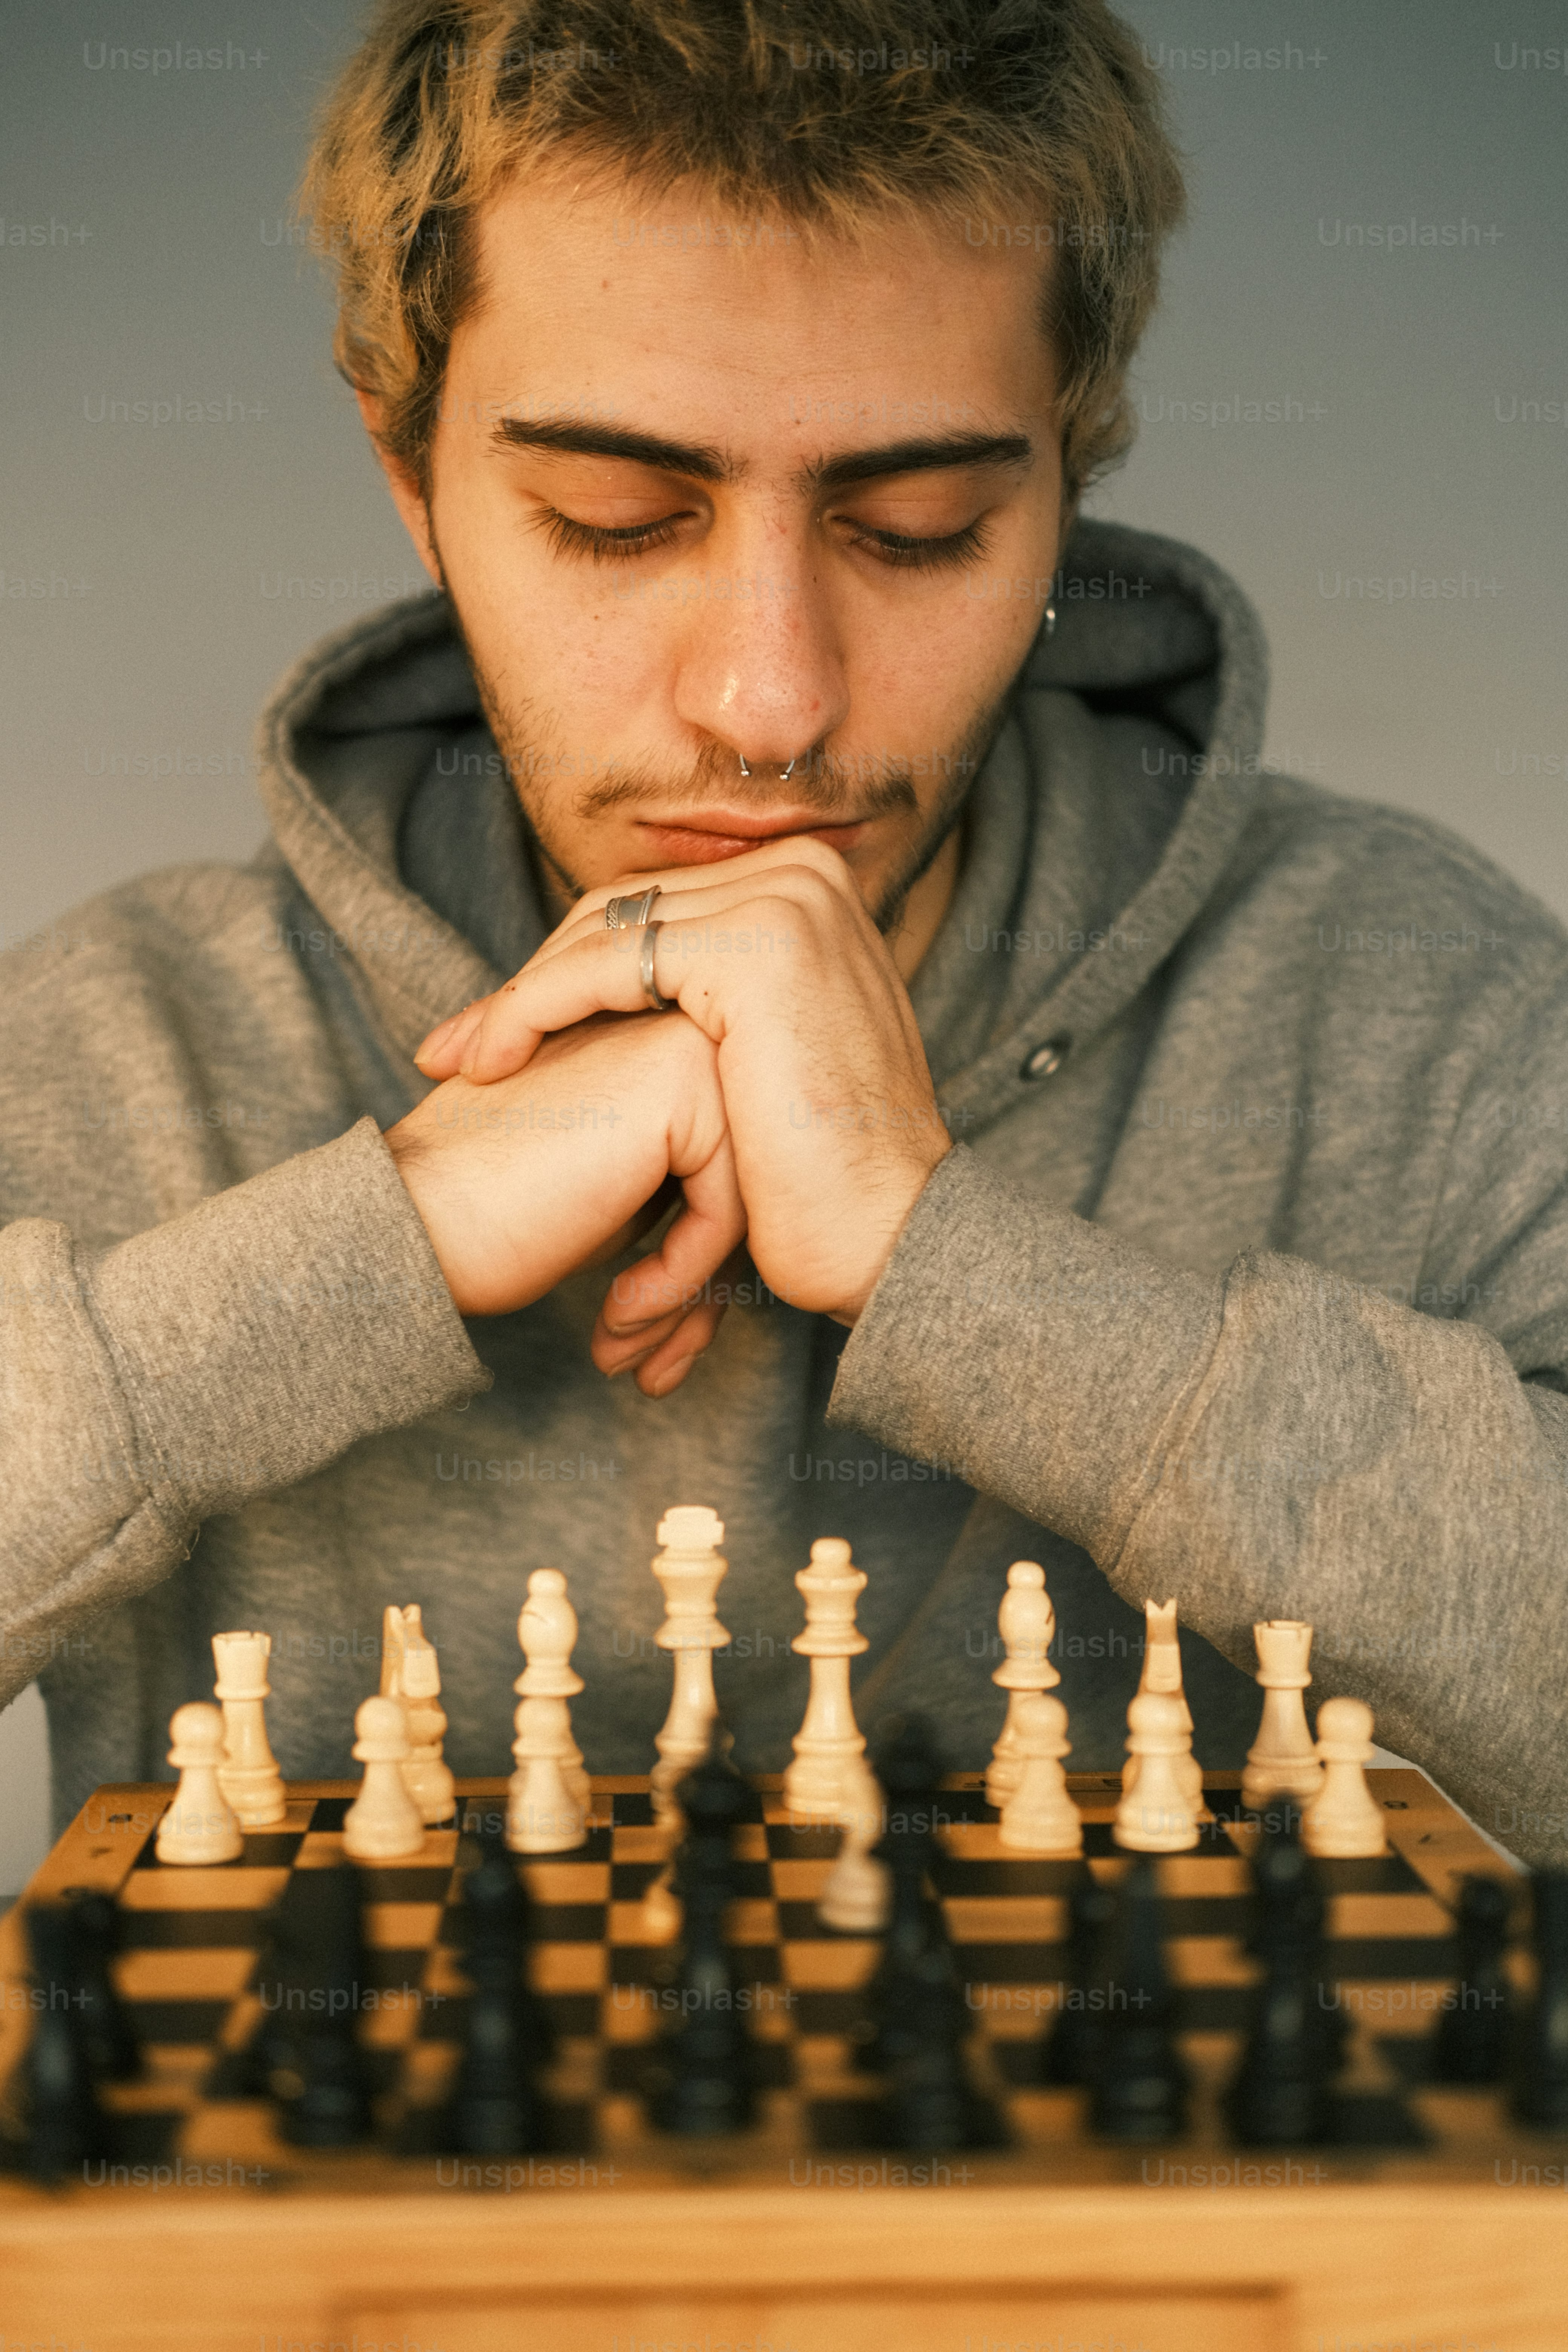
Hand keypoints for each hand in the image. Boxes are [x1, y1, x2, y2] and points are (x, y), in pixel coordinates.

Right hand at [386, 1010, 744, 1394]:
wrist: (410, 1222)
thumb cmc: (489, 1215)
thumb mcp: (610, 1197)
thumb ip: (682, 1189)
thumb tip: (763, 1243)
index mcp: (653, 1042)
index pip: (716, 1162)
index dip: (686, 1260)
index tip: (636, 1328)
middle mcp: (677, 1022)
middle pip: (738, 1179)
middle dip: (694, 1288)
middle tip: (641, 1359)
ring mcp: (683, 1041)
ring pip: (743, 1199)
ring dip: (686, 1299)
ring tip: (625, 1352)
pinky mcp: (683, 1082)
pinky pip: (727, 1209)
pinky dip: (680, 1281)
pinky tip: (618, 1315)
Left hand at [414, 837, 950, 1322]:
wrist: (889, 1232)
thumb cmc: (825, 1170)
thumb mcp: (766, 1054)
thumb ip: (713, 998)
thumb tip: (637, 976)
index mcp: (810, 887)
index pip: (654, 909)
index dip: (562, 968)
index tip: (490, 1033)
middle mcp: (806, 874)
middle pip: (623, 914)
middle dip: (527, 984)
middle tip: (453, 1048)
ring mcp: (786, 901)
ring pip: (602, 934)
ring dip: (514, 1000)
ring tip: (458, 1064)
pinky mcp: (754, 946)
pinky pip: (604, 965)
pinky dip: (531, 1009)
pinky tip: (488, 1062)